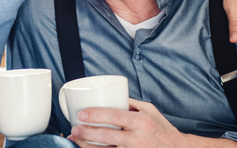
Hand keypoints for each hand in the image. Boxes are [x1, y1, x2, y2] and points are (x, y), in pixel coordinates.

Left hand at [68, 99, 236, 147]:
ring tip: (76, 140)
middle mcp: (139, 138)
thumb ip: (131, 103)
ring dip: (89, 146)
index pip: (116, 116)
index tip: (83, 114)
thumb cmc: (162, 129)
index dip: (97, 115)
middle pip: (109, 136)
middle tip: (75, 129)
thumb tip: (112, 94)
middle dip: (88, 133)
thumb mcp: (149, 111)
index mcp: (142, 122)